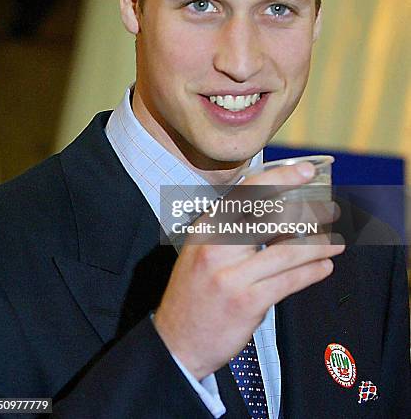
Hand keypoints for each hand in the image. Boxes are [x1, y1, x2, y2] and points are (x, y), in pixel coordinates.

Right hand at [154, 162, 344, 379]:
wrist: (176, 340)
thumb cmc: (195, 292)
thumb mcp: (203, 251)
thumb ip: (232, 230)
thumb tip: (276, 210)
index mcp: (207, 228)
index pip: (246, 193)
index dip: (280, 179)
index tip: (305, 171)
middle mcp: (216, 247)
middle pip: (270, 217)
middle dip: (309, 212)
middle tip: (331, 210)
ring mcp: (231, 275)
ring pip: (287, 251)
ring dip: (318, 245)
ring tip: (336, 243)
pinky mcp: (247, 301)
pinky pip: (289, 281)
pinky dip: (311, 272)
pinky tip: (324, 267)